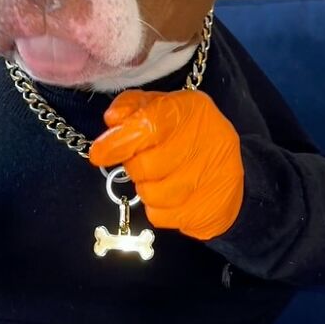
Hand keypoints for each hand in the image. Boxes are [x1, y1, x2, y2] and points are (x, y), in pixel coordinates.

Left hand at [89, 90, 243, 240]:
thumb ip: (131, 107)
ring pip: (153, 195)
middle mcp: (207, 140)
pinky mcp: (210, 209)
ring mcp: (211, 177)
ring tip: (158, 178)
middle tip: (141, 162)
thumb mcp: (158, 107)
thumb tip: (112, 120)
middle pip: (147, 166)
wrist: (226, 167)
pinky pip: (162, 217)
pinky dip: (158, 209)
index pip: (148, 127)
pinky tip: (170, 196)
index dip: (117, 143)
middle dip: (134, 167)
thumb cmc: (183, 133)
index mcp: (191, 109)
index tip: (98, 154)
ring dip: (146, 189)